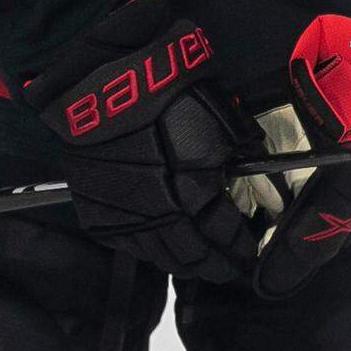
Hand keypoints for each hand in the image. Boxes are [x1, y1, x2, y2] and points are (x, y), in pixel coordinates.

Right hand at [23, 0, 262, 281]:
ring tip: (198, 262)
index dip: (242, 246)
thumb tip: (252, 160)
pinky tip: (159, 245)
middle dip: (216, 265)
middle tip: (228, 267)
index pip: (227, 236)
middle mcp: (161, 217)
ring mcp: (126, 218)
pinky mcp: (97, 213)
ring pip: (160, 257)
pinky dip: (149, 250)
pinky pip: (129, 245)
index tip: (250, 252)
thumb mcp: (218, 114)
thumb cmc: (166, 92)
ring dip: (183, 263)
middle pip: (193, 257)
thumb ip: (237, 147)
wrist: (103, 83)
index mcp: (195, 195)